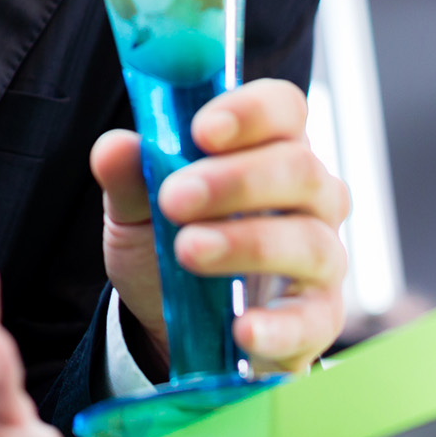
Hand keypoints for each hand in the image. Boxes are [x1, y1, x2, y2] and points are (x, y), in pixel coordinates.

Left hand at [91, 79, 349, 374]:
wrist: (171, 321)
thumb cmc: (168, 240)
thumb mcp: (136, 207)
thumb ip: (129, 175)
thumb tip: (114, 148)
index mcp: (270, 147)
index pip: (282, 108)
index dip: (249, 112)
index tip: (201, 130)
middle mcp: (310, 195)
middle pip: (299, 169)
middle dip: (235, 180)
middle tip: (175, 198)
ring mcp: (321, 256)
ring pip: (308, 240)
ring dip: (245, 243)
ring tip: (188, 250)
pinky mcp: (318, 317)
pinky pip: (312, 319)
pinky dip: (278, 326)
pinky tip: (241, 328)